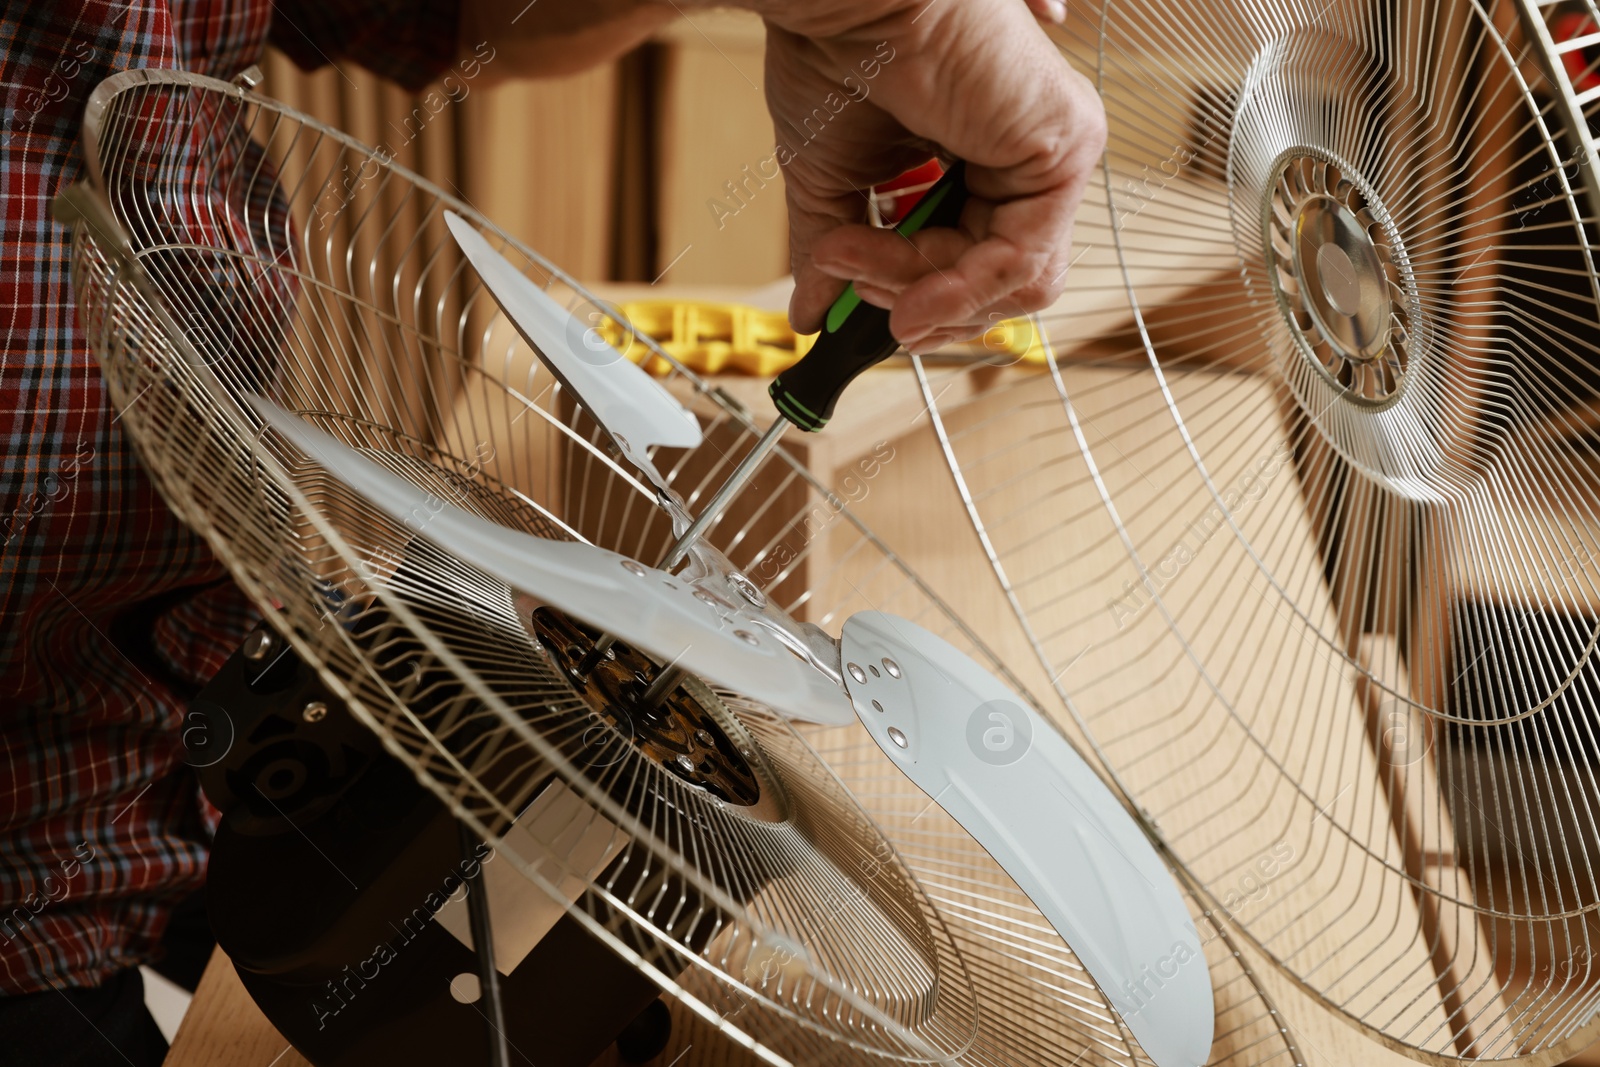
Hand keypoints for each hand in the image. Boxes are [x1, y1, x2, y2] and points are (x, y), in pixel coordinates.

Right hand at [752, 0, 1104, 349]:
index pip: (978, 263)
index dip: (917, 294)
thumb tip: (811, 314)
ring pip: (1015, 282)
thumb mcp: (830, 181)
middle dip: (916, 296)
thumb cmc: (836, 53)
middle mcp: (1025, 155)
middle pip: (1000, 282)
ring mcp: (1053, 151)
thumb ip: (836, 253)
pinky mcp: (1067, 147)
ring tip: (863, 268)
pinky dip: (962, 289)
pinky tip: (911, 293)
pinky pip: (1025, 260)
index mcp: (980, 156)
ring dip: (930, 293)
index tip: (853, 296)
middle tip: (852, 281)